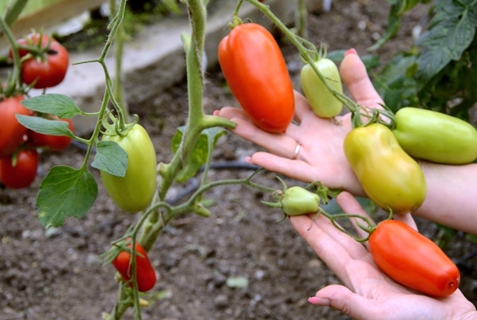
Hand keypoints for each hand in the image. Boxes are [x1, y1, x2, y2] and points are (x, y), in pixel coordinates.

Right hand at [214, 49, 381, 194]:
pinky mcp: (318, 175)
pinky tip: (252, 156)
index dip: (271, 95)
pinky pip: (292, 168)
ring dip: (252, 137)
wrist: (397, 166)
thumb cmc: (384, 137)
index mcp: (321, 119)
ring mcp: (312, 156)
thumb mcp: (370, 104)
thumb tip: (348, 53)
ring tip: (229, 126)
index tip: (250, 85)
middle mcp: (311, 137)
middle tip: (224, 107)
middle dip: (249, 117)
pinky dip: (273, 163)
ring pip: (276, 145)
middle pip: (274, 126)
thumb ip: (357, 81)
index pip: (291, 104)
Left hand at [290, 192, 476, 319]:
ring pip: (366, 226)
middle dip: (323, 216)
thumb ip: (347, 303)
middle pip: (340, 233)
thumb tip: (314, 296)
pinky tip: (388, 198)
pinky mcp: (412, 251)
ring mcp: (389, 256)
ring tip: (340, 192)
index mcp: (356, 276)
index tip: (291, 213)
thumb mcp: (378, 315)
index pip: (325, 248)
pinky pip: (402, 226)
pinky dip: (395, 212)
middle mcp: (368, 263)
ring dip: (353, 210)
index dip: (308, 230)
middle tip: (308, 195)